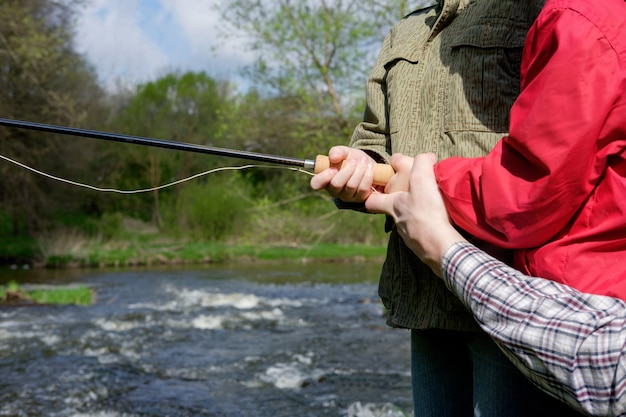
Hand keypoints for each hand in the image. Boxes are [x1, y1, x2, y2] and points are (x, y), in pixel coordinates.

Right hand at [310, 146, 378, 202]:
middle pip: (336, 184)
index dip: (323, 177)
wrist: (368, 166)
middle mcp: (334, 190)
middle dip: (347, 170)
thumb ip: (337, 151)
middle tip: (354, 161)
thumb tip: (333, 157)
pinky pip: (363, 189)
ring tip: (364, 162)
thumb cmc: (352, 159)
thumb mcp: (344, 152)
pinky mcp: (359, 199)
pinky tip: (370, 168)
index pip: (316, 183)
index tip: (333, 169)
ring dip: (359, 171)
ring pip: (351, 186)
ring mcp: (346, 196)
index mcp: (325, 179)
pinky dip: (367, 177)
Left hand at [365, 153, 465, 275]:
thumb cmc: (427, 212)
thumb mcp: (422, 179)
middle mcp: (399, 223)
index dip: (372, 194)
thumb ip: (421, 163)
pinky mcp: (424, 247)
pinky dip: (429, 228)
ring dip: (418, 215)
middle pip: (394, 211)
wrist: (441, 246)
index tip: (377, 188)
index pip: (372, 202)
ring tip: (432, 207)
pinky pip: (423, 234)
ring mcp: (410, 237)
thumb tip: (426, 157)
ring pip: (409, 223)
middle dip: (403, 202)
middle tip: (416, 194)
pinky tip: (439, 223)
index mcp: (394, 206)